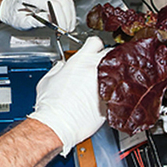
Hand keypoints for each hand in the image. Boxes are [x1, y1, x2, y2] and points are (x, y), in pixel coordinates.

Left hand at [0, 0, 75, 30]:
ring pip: (66, 0)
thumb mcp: (23, 22)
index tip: (62, 29)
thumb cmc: (14, 14)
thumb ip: (37, 22)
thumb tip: (51, 23)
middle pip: (63, 1)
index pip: (54, 4)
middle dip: (67, 18)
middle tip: (66, 30)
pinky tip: (66, 20)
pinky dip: (68, 10)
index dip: (61, 18)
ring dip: (69, 14)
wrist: (10, 7)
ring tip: (67, 27)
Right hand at [27, 37, 109, 156]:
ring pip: (118, 72)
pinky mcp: (111, 100)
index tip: (92, 50)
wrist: (58, 124)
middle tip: (99, 67)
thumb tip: (61, 67)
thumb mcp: (48, 79)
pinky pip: (118, 92)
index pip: (95, 42)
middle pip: (111, 54)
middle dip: (106, 59)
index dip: (93, 46)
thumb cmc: (51, 105)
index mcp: (80, 60)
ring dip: (113, 75)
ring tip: (104, 82)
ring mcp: (105, 84)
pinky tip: (104, 98)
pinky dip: (114, 93)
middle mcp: (95, 69)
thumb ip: (58, 69)